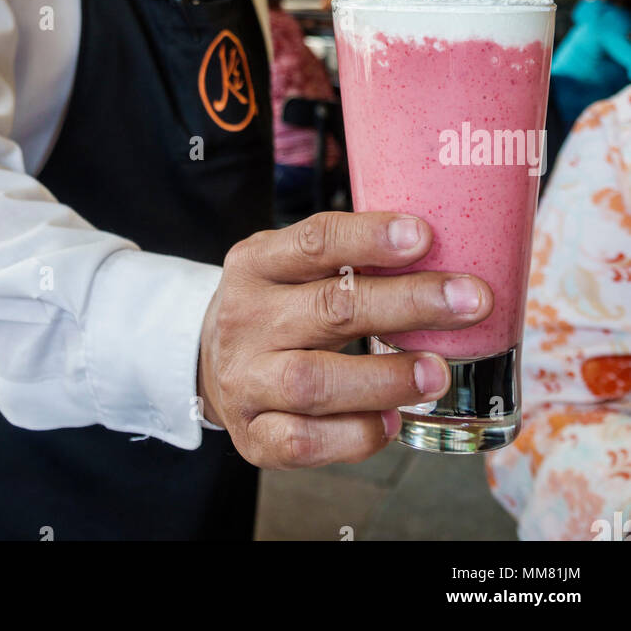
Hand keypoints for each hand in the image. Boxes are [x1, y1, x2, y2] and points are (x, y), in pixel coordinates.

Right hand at [197, 211, 492, 467]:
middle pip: (328, 309)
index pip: (314, 241)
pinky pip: (304, 442)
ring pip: (314, 381)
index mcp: (257, 263)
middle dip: (405, 303)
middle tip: (469, 302)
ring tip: (437, 373)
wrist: (210, 364)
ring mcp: (246, 380)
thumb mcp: (292, 267)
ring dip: (384, 378)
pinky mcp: (255, 436)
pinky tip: (391, 422)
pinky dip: (354, 435)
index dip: (369, 237)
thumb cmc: (277, 308)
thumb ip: (347, 259)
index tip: (424, 236)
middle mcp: (245, 318)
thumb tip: (445, 250)